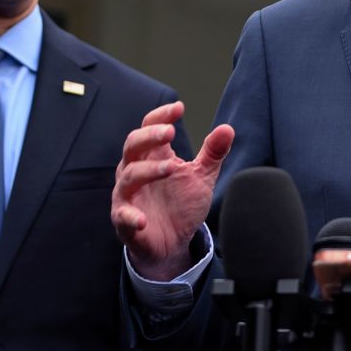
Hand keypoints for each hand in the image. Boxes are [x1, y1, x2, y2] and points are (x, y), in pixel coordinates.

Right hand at [111, 101, 233, 280]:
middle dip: (149, 136)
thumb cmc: (182, 204)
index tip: (179, 108)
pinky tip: (142, 219)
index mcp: (153, 156)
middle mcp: (135, 171)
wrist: (172, 242)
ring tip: (171, 168)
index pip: (149, 127)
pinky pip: (123, 216)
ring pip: (129, 176)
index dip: (161, 116)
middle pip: (132, 145)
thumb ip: (213, 153)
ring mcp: (127, 196)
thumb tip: (228, 128)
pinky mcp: (125, 221)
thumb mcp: (201, 176)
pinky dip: (131, 217)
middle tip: (169, 131)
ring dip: (149, 170)